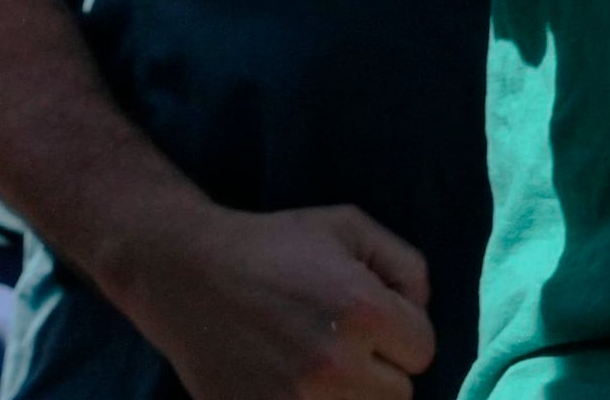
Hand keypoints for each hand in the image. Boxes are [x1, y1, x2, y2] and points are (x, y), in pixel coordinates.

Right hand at [113, 199, 435, 399]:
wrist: (186, 274)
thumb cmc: (272, 246)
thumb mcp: (347, 226)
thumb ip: (406, 266)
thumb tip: (421, 313)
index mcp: (363, 311)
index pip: (423, 349)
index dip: (400, 329)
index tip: (367, 316)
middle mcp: (337, 366)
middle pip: (398, 394)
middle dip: (378, 368)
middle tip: (339, 343)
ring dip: (350, 394)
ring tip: (318, 366)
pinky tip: (297, 384)